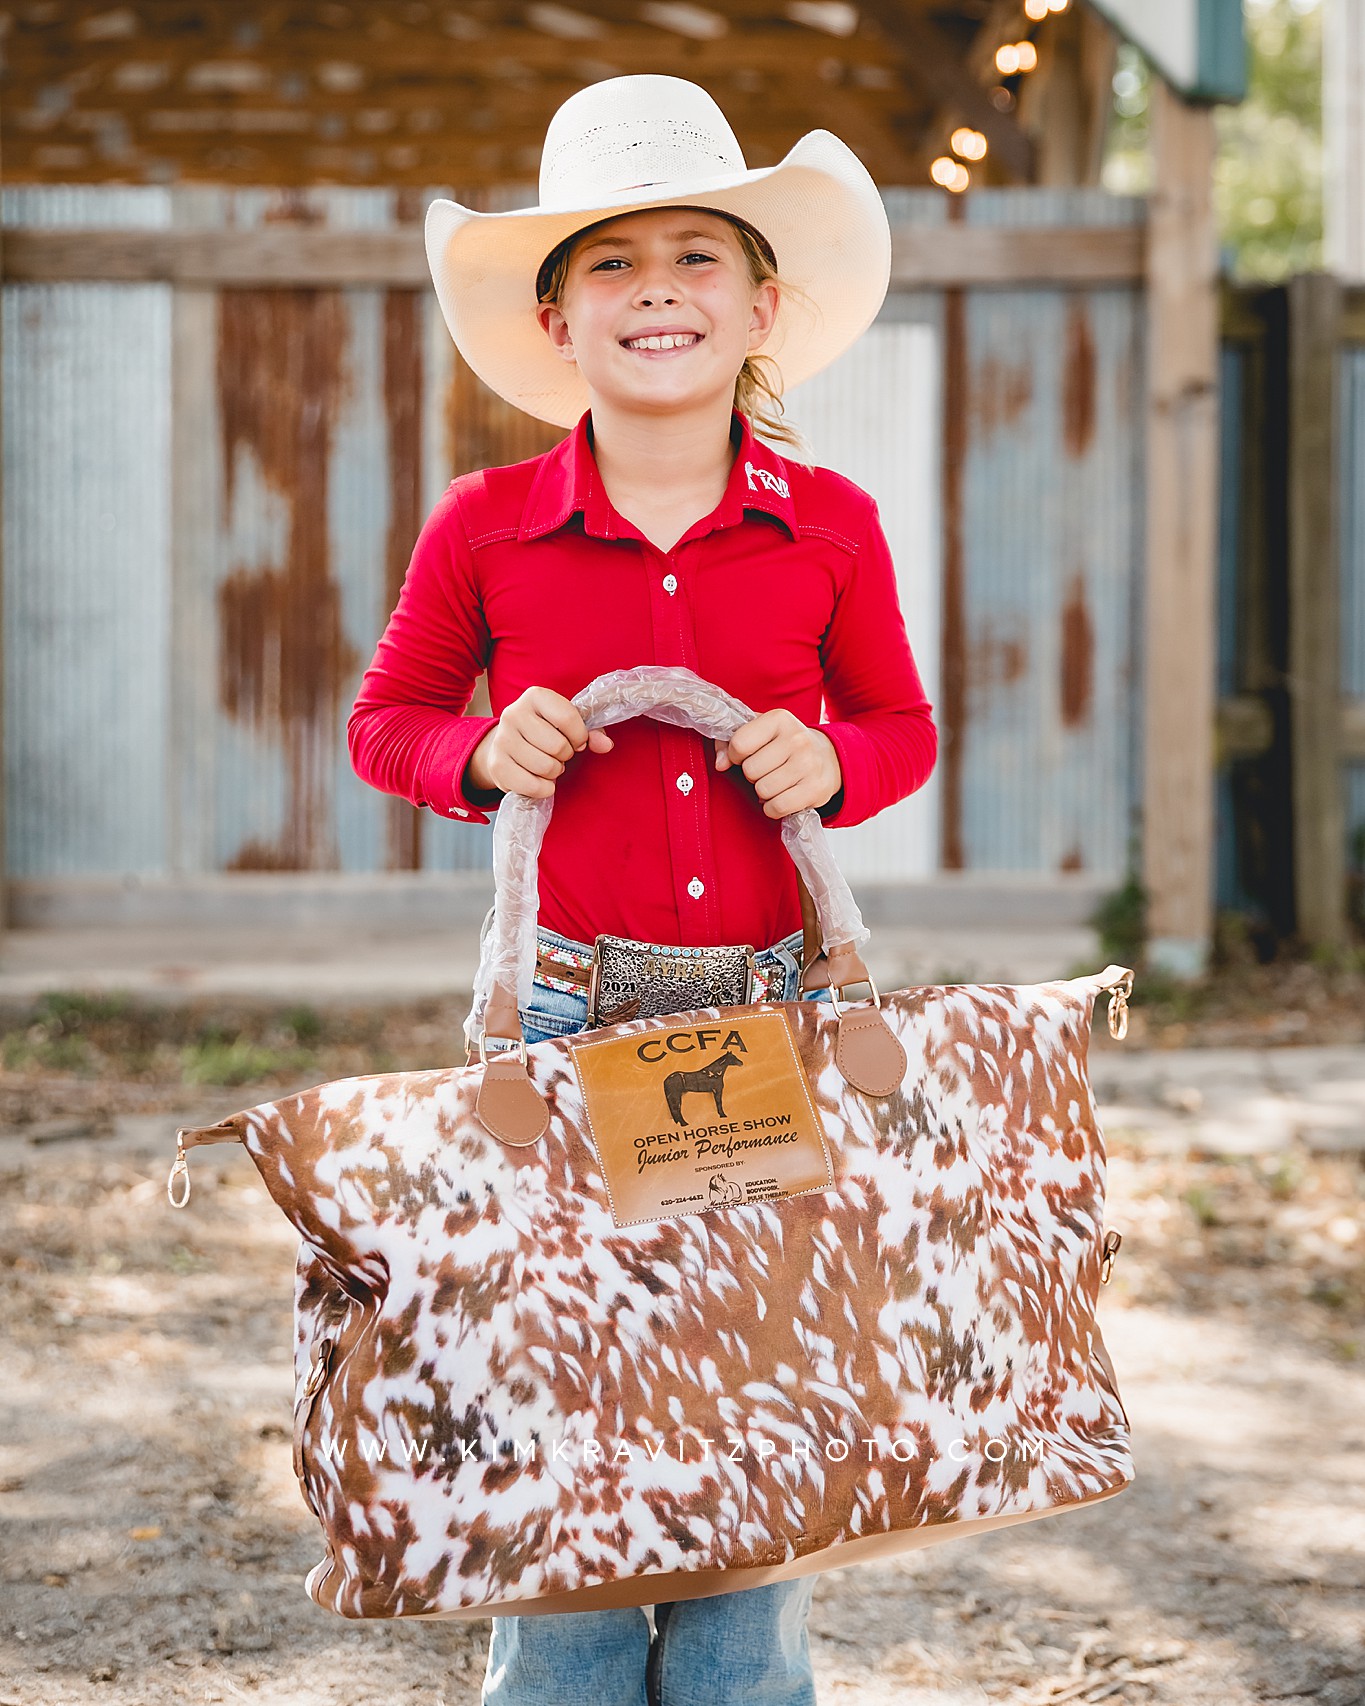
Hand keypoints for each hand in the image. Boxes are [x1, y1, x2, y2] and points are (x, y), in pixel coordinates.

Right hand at [465, 686, 613, 799]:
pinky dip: (544, 788)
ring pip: (545, 766)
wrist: (505, 746)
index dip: (580, 736)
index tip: (577, 741)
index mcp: (535, 696)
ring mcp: (502, 739)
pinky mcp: (497, 765)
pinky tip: (540, 780)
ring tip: (548, 765)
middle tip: (558, 755)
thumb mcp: (568, 725)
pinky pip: (532, 786)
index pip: (568, 718)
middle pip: (557, 746)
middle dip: (565, 756)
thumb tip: (605, 745)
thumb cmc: (543, 732)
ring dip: (554, 772)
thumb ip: (591, 732)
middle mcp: (514, 713)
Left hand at [714, 709, 841, 818]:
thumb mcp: (760, 732)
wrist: (829, 757)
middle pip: (750, 770)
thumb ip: (729, 741)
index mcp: (779, 719)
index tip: (747, 755)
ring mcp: (809, 764)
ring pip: (763, 790)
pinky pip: (777, 807)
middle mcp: (797, 739)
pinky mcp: (816, 789)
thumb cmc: (785, 744)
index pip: (739, 744)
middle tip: (766, 770)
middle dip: (752, 774)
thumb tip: (720, 764)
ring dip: (763, 791)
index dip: (735, 755)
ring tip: (775, 781)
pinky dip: (773, 807)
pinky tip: (781, 796)